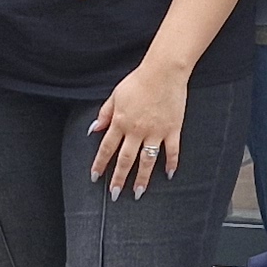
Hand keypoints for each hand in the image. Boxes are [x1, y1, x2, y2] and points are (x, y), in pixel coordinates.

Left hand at [89, 61, 190, 197]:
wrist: (163, 72)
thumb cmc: (139, 80)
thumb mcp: (115, 95)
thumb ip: (105, 114)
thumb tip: (94, 129)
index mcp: (121, 122)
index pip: (107, 148)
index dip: (100, 164)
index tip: (96, 177)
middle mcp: (136, 130)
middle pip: (125, 160)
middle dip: (119, 179)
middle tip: (115, 194)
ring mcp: (156, 132)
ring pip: (147, 160)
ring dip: (142, 178)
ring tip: (138, 192)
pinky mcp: (172, 129)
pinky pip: (172, 151)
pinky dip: (171, 163)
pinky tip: (168, 174)